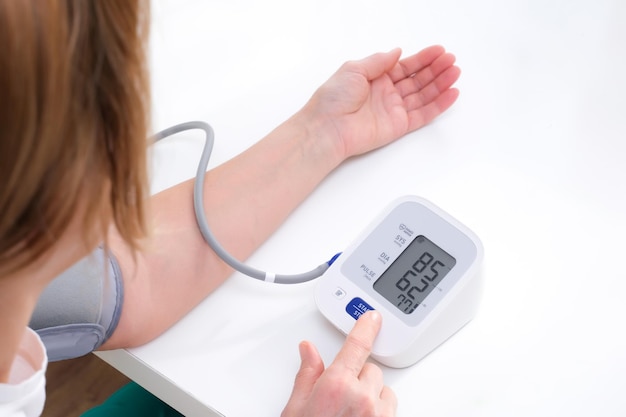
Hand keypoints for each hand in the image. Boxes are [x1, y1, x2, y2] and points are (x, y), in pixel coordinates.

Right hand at [281, 311, 395, 416]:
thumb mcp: (296, 409)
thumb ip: (307, 376)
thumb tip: (308, 351)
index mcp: (337, 386)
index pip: (357, 345)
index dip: (366, 327)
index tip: (372, 317)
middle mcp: (362, 398)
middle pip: (368, 369)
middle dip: (355, 376)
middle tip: (338, 394)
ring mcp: (378, 414)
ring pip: (382, 388)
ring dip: (369, 393)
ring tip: (349, 410)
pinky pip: (390, 406)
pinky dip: (379, 408)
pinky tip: (361, 416)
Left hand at [303, 45, 459, 158]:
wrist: (327, 128)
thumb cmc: (333, 98)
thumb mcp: (354, 69)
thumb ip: (379, 61)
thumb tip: (397, 52)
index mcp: (375, 78)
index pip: (405, 66)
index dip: (423, 59)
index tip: (439, 51)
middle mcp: (386, 93)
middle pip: (417, 80)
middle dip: (435, 70)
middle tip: (451, 61)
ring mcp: (393, 110)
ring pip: (423, 95)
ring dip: (440, 84)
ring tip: (455, 73)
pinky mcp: (398, 126)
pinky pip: (423, 114)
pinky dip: (438, 105)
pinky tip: (451, 94)